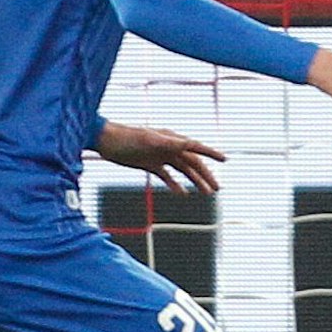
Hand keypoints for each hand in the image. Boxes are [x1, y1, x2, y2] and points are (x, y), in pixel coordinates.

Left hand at [94, 122, 226, 193]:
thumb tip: (189, 142)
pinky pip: (167, 177)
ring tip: (206, 194)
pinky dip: (175, 185)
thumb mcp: (149, 140)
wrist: (106, 141)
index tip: (225, 160)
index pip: (196, 147)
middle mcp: (170, 148)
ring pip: (183, 171)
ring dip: (195, 181)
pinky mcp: (150, 165)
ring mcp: (160, 157)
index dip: (211, 153)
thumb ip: (169, 142)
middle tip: (217, 189)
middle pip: (193, 163)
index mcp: (173, 140)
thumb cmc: (127, 137)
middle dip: (206, 175)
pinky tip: (182, 194)